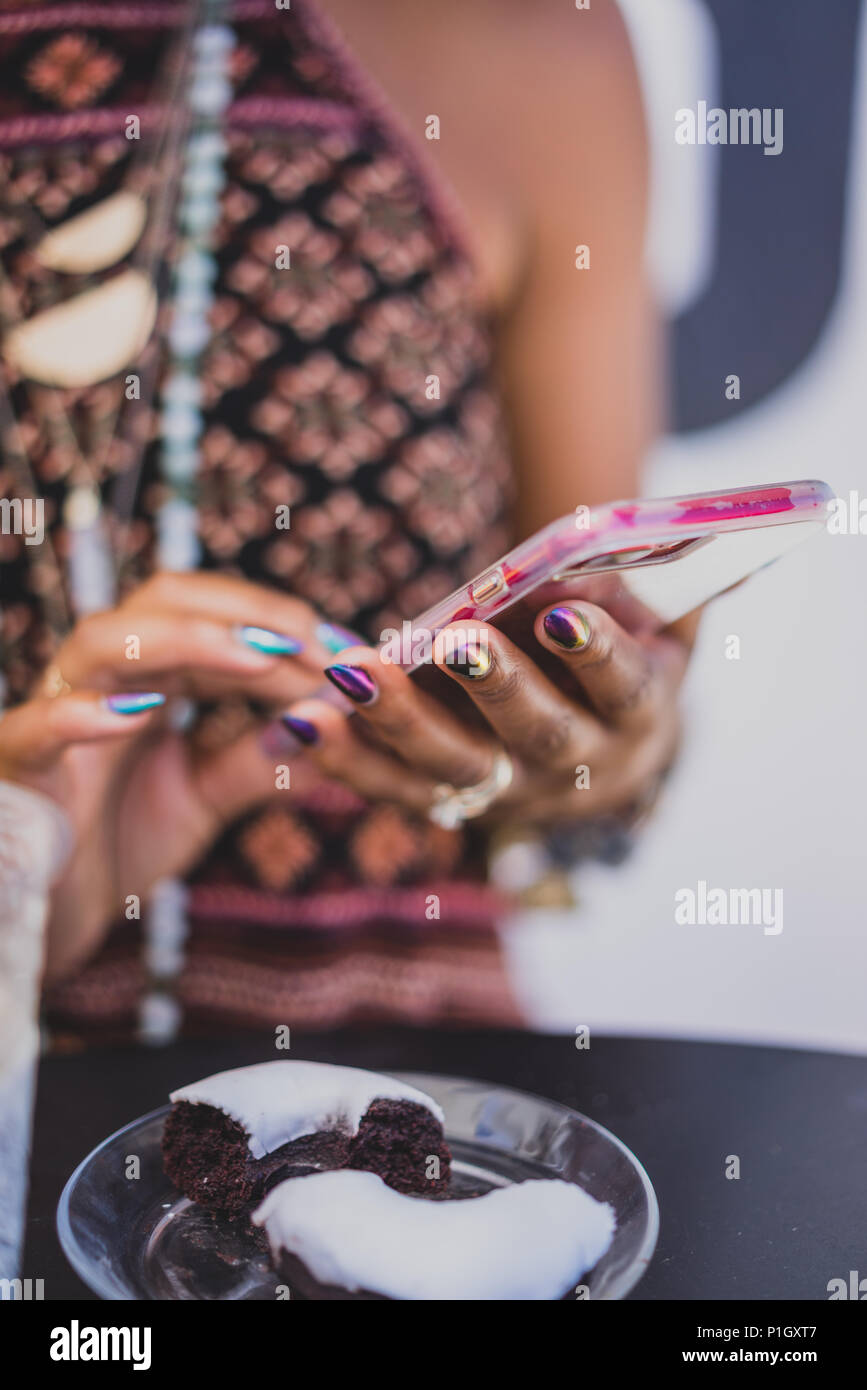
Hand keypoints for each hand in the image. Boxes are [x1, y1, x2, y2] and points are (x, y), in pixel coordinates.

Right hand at [0, 572, 331, 979]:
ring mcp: (53, 715)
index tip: (348, 652)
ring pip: (101, 641)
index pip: (214, 620)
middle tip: (314, 640)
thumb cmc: (115, 845)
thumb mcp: (205, 799)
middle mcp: (100, 679)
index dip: (280, 627)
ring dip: (185, 641)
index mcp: (147, 679)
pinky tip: (137, 714)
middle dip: (245, 612)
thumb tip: (333, 723)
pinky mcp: (17, 766)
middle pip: (162, 602)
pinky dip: (82, 713)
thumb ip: (260, 760)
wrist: (42, 919)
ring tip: (257, 659)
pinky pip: (38, 727)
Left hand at [278, 595, 694, 829]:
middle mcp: (576, 769)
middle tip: (455, 641)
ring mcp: (509, 794)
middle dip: (495, 686)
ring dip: (398, 720)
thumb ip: (617, 593)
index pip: (624, 689)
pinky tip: (300, 722)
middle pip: (536, 736)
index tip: (560, 615)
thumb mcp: (642, 624)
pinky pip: (394, 786)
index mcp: (637, 721)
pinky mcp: (450, 801)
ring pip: (454, 766)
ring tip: (351, 673)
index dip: (596, 655)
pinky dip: (346, 757)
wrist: (603, 753)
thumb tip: (566, 567)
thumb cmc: (619, 660)